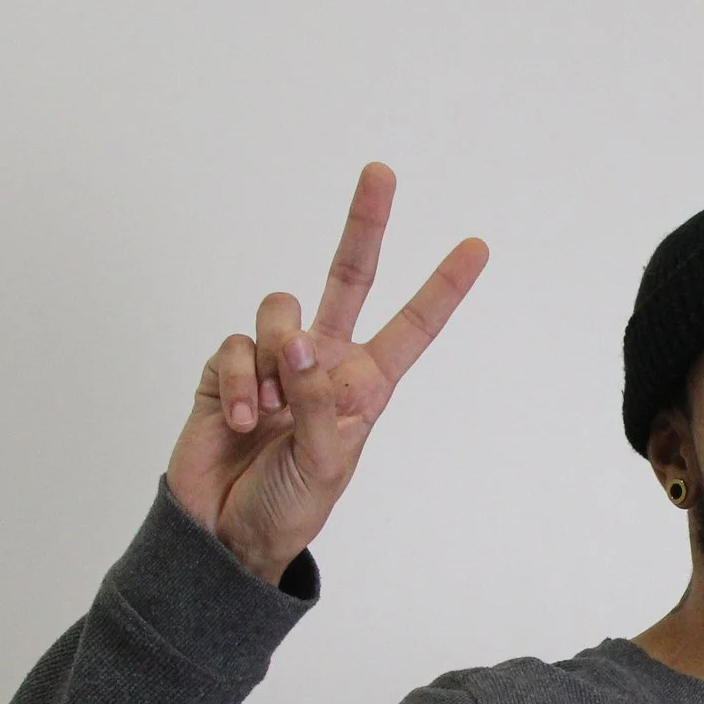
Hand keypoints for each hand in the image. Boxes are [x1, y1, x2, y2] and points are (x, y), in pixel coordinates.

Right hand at [165, 164, 488, 583]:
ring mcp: (274, 360)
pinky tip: (239, 418)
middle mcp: (324, 361)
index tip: (478, 247)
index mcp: (365, 385)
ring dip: (274, 361)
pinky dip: (238, 381)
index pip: (412, 326)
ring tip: (267, 412)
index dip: (443, 287)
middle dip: (363, 224)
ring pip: (280, 310)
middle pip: (347, 277)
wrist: (227, 531)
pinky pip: (235, 344)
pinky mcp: (226, 366)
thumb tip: (300, 344)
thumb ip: (317, 399)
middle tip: (382, 171)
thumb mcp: (325, 460)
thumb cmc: (291, 503)